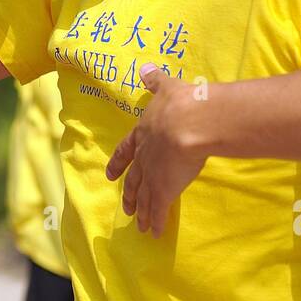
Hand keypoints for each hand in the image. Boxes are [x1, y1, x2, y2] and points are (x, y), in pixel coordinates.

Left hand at [105, 64, 211, 238]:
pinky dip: (155, 222)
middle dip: (129, 194)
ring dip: (140, 212)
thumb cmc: (180, 103)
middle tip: (125, 207)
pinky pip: (158, 210)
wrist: (189, 122)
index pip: (126, 151)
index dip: (118, 163)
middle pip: (133, 180)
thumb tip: (145, 67)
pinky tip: (154, 233)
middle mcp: (144, 157)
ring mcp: (152, 175)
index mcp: (143, 134)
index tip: (111, 174)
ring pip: (143, 198)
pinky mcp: (164, 190)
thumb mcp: (166, 88)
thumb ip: (155, 80)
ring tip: (139, 224)